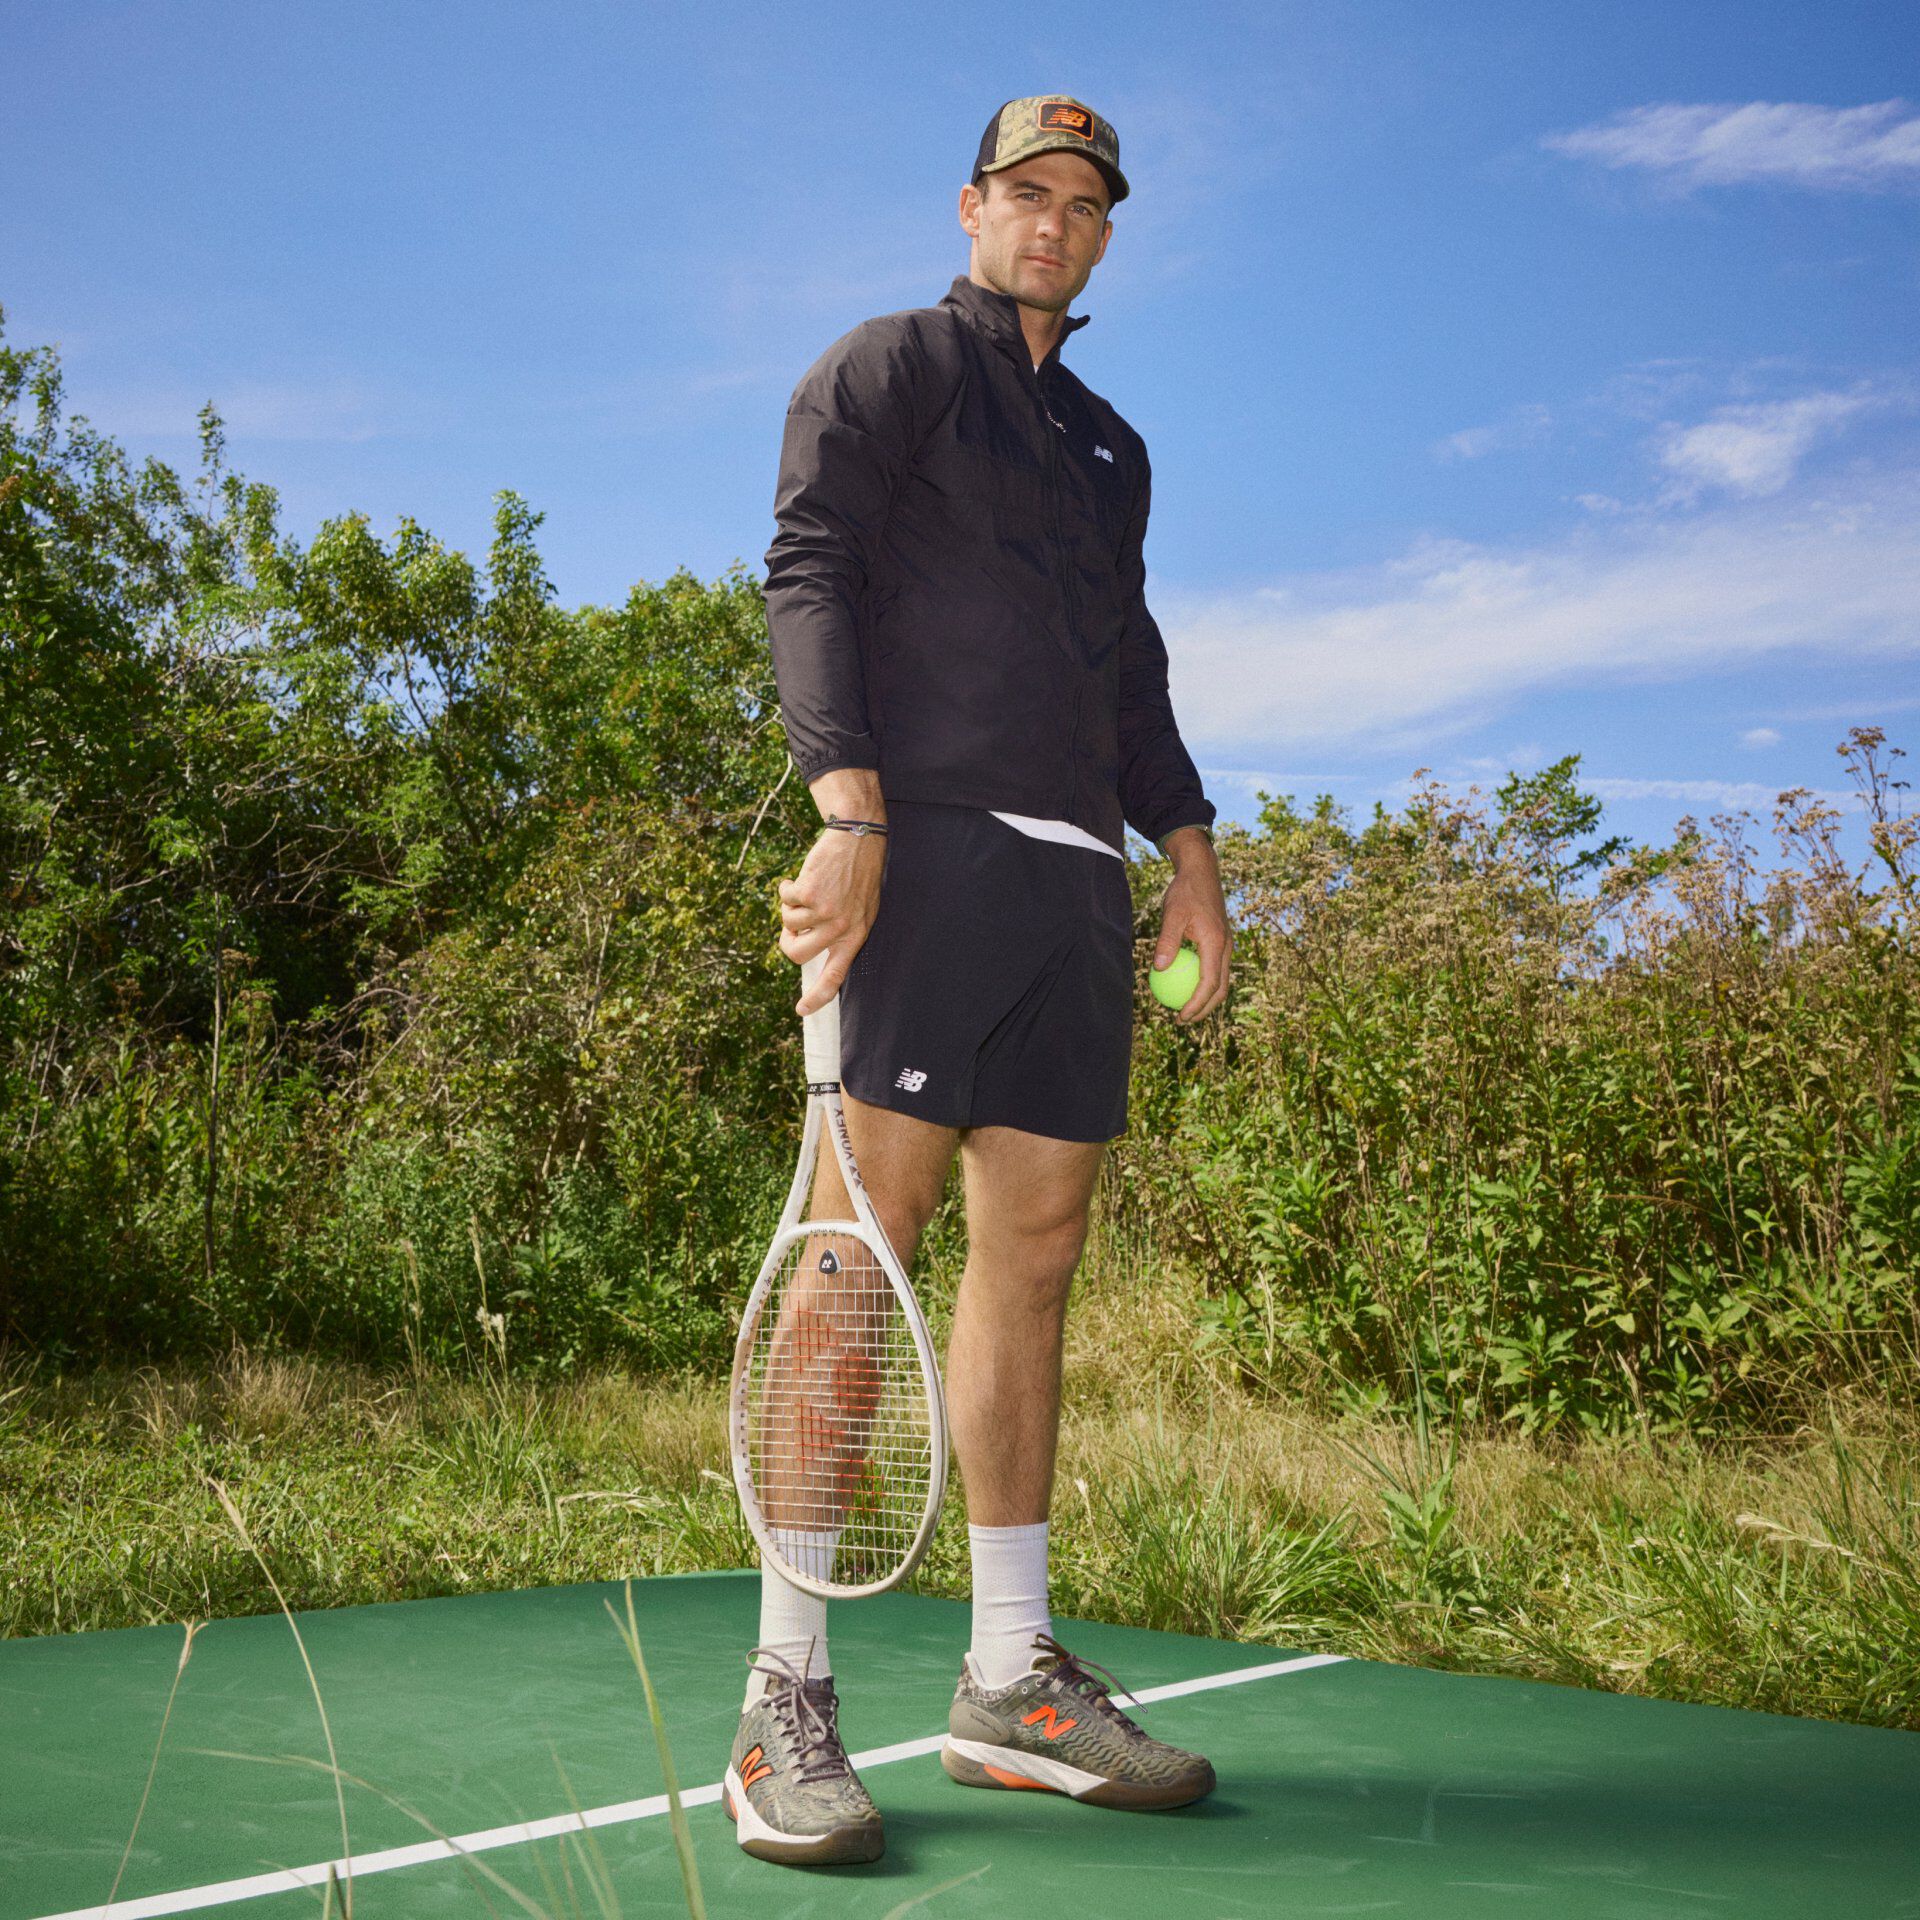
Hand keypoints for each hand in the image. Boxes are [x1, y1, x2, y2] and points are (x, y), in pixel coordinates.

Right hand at [779, 828, 886, 1014]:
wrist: (857, 839)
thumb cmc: (857, 876)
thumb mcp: (859, 909)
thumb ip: (839, 932)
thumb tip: (809, 952)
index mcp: (855, 937)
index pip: (835, 976)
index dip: (817, 996)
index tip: (801, 1011)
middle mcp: (841, 929)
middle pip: (798, 954)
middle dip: (787, 940)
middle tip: (791, 926)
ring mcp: (825, 912)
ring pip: (788, 923)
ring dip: (790, 906)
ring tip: (807, 890)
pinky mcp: (810, 894)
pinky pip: (784, 900)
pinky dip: (786, 888)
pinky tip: (800, 878)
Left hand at [1154, 828, 1230, 1024]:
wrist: (1202, 871)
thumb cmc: (1185, 891)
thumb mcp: (1172, 913)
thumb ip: (1167, 940)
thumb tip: (1158, 968)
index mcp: (1216, 942)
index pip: (1209, 983)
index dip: (1197, 1004)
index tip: (1180, 1015)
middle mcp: (1226, 946)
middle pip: (1220, 988)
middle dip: (1204, 1009)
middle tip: (1182, 1019)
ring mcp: (1226, 945)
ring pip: (1220, 980)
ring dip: (1205, 999)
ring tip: (1184, 1009)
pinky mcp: (1221, 942)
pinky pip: (1214, 969)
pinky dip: (1203, 983)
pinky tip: (1183, 986)